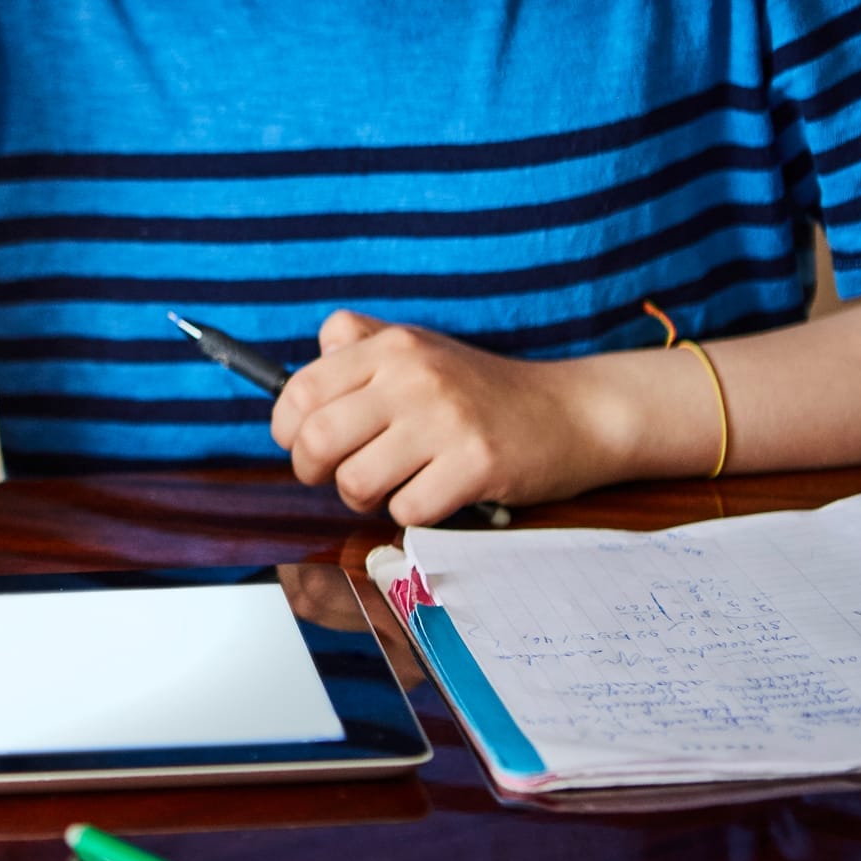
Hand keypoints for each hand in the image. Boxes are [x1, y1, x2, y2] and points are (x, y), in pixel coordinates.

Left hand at [269, 311, 614, 526]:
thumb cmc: (481, 390)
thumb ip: (355, 348)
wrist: (573, 411)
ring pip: (355, 482)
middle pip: (316, 440)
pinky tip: (435, 493)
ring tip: (391, 485)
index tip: (300, 442)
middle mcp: (415, 376)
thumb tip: (294, 379)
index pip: (300, 390)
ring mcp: (447, 420)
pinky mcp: (477, 464)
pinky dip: (413, 513)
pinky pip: (407, 510)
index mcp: (392, 346)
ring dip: (364, 498)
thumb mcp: (419, 349)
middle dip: (313, 472)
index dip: (287, 428)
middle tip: (335, 476)